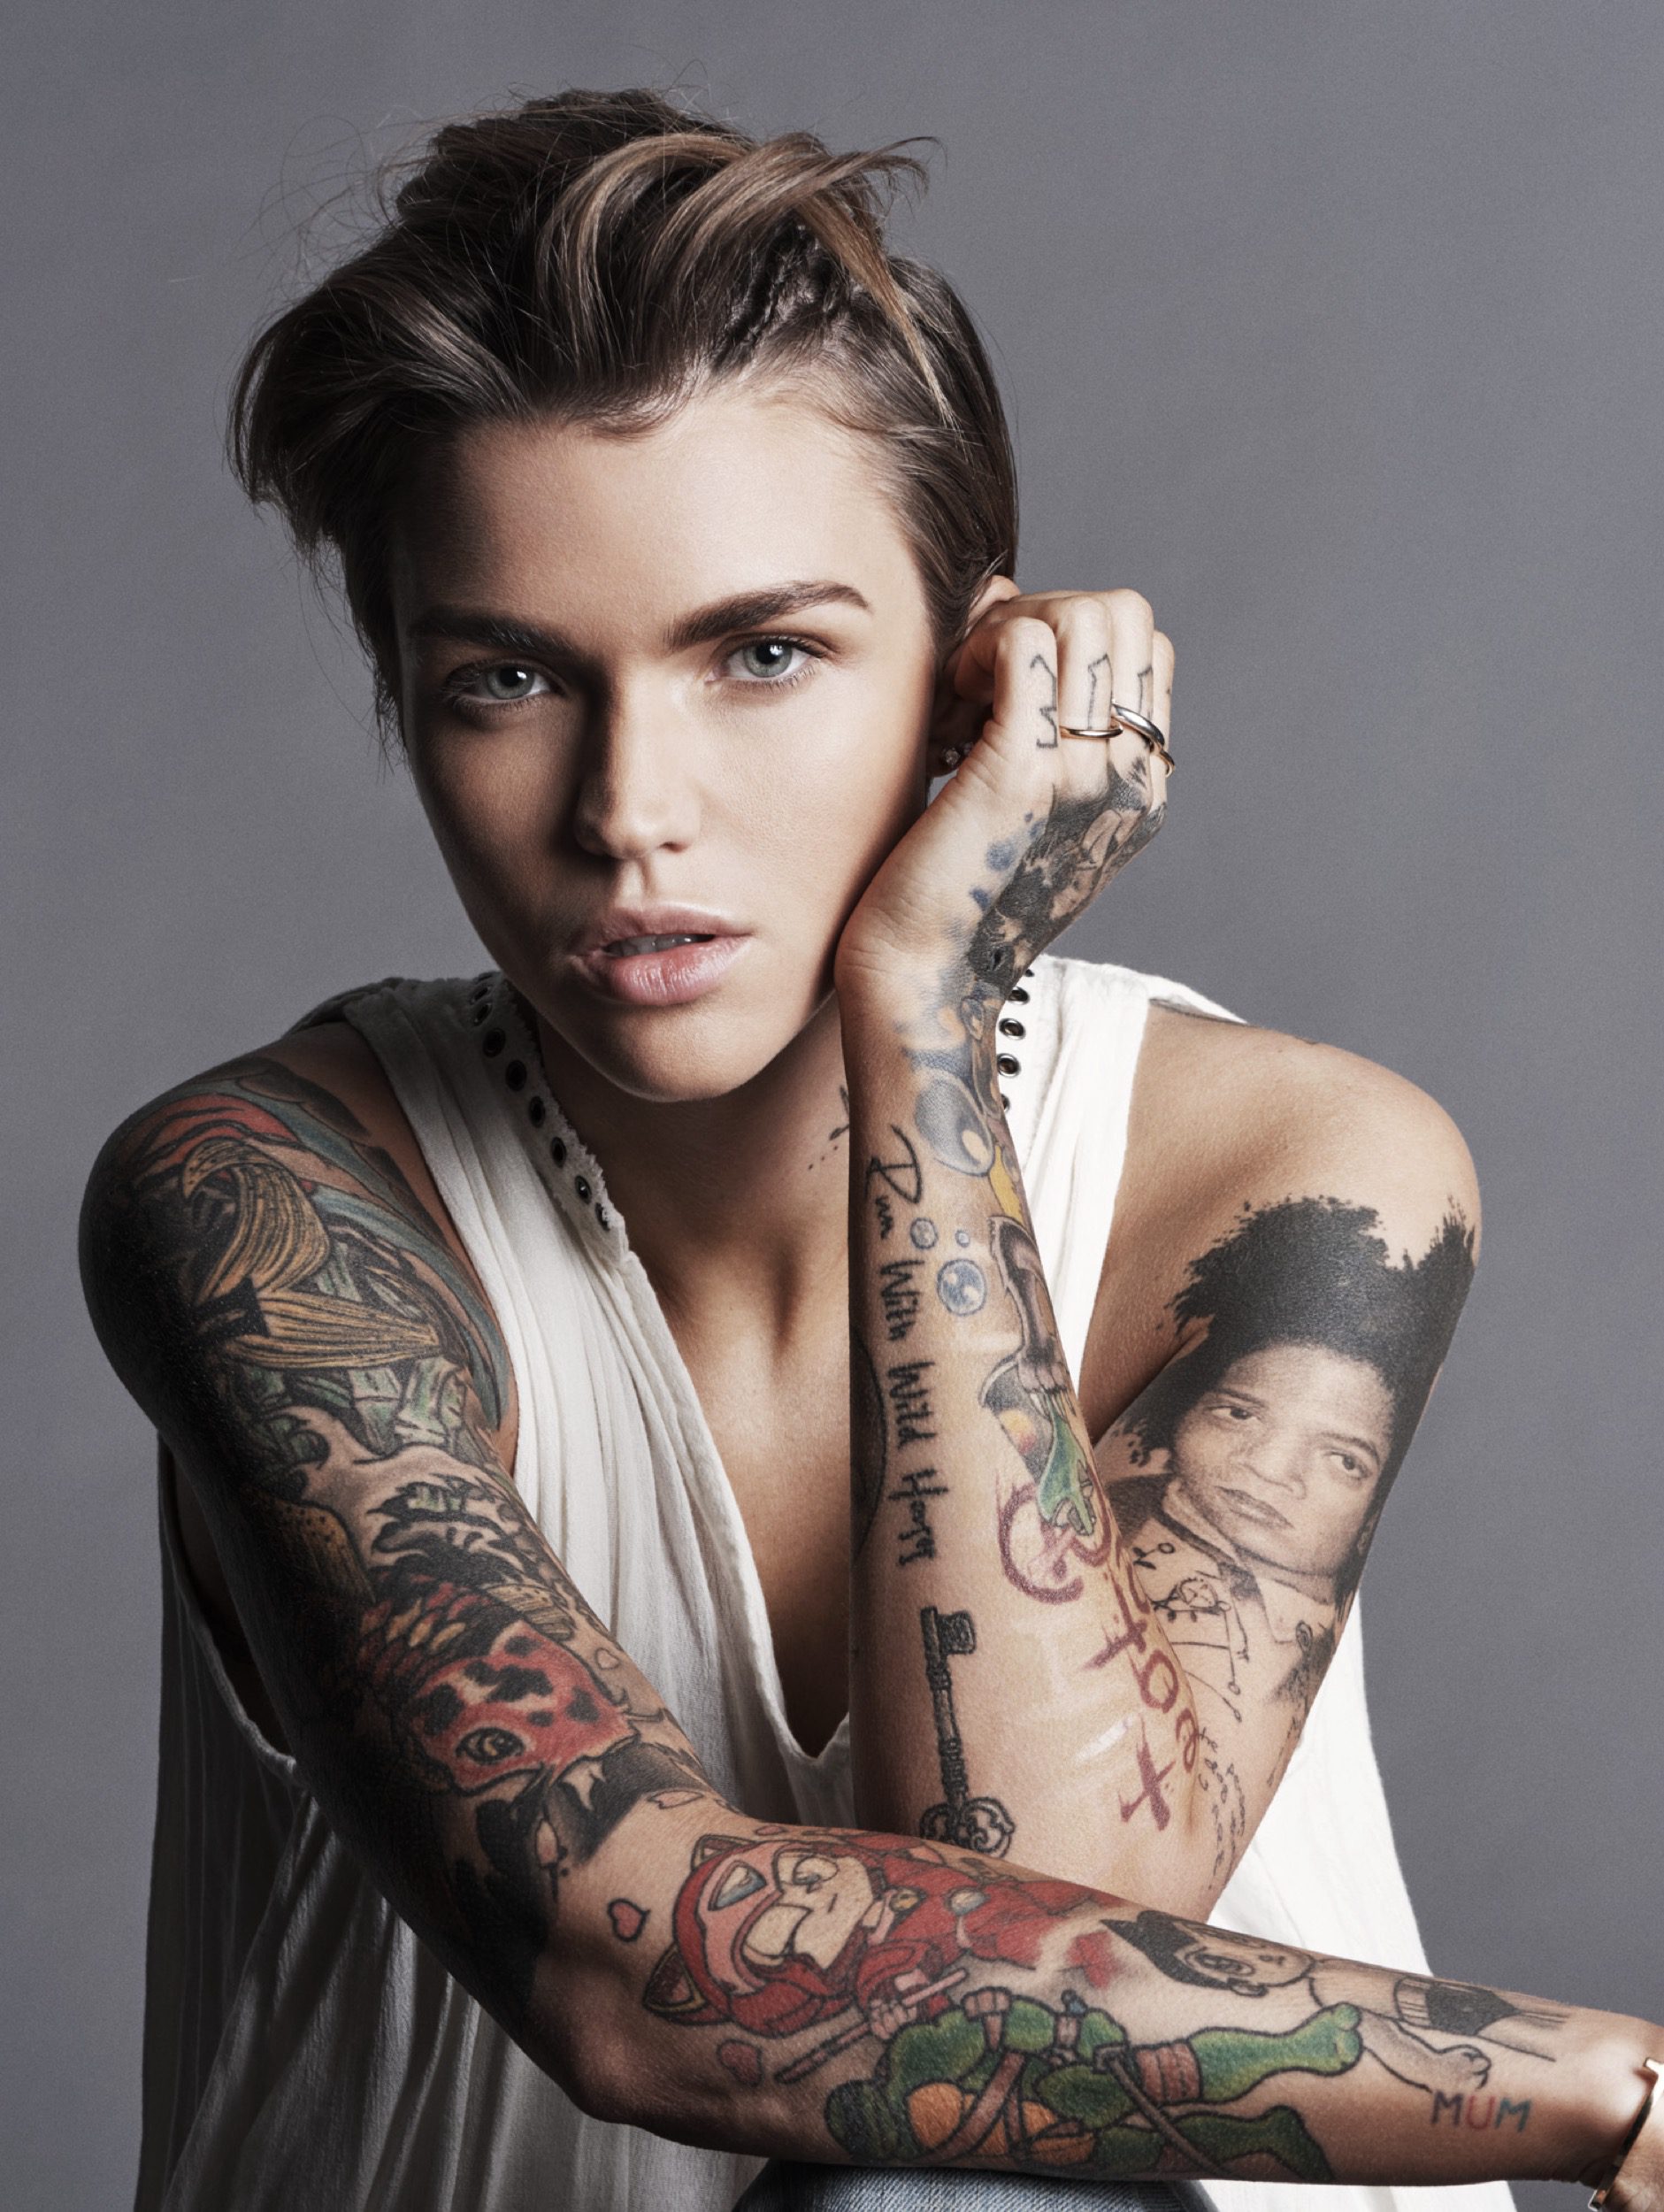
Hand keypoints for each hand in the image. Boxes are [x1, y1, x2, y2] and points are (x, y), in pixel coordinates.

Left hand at [835, 582, 1173, 1002]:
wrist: (923, 975)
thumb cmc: (954, 891)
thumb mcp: (1028, 809)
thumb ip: (1051, 735)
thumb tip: (1018, 623)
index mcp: (1143, 788)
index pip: (1145, 648)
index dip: (1072, 637)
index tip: (1005, 686)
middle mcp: (1132, 779)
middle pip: (1127, 617)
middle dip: (1047, 615)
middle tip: (983, 678)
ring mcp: (1086, 774)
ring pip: (1086, 615)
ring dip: (1013, 627)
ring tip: (966, 691)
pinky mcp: (1023, 772)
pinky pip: (1027, 642)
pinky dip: (982, 646)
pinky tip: (952, 702)